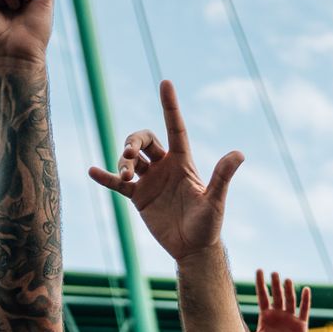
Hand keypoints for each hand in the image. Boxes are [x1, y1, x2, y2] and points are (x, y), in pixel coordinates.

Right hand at [88, 81, 243, 261]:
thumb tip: (239, 154)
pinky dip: (106, 177)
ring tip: (125, 175)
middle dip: (133, 142)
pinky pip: (117, 183)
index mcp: (183, 162)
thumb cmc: (208, 225)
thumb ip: (222, 176)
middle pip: (144, 140)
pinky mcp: (138, 197)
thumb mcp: (215, 200)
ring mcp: (150, 181)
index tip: (165, 83)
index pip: (176, 127)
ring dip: (123, 162)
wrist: (192, 248)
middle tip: (130, 156)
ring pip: (130, 159)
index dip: (170, 106)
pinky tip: (93, 171)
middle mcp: (165, 167)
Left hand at [249, 269, 311, 331]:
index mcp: (266, 315)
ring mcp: (290, 318)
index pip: (263, 295)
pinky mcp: (301, 325)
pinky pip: (304, 310)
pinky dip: (305, 300)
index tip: (259, 270)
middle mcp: (278, 314)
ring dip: (288, 289)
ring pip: (290, 300)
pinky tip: (305, 290)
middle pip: (277, 295)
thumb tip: (229, 319)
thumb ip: (243, 330)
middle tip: (273, 273)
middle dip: (275, 284)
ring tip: (286, 279)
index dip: (261, 283)